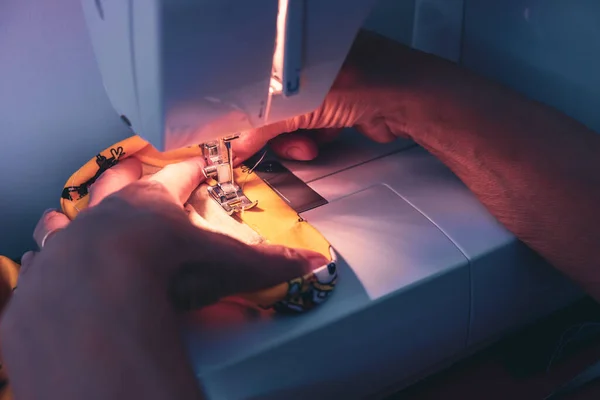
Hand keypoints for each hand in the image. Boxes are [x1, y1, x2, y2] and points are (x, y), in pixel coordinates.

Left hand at [2, 157, 326, 399]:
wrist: (101, 286)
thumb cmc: (165, 263)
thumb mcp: (228, 264)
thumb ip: (270, 262)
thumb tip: (315, 262)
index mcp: (156, 202)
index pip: (181, 175)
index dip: (192, 168)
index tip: (199, 162)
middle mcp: (112, 209)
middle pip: (121, 181)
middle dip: (130, 174)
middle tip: (134, 166)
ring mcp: (76, 232)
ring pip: (74, 208)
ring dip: (80, 205)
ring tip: (80, 204)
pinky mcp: (51, 262)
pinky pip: (44, 246)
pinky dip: (48, 245)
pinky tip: (48, 245)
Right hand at [233, 30, 425, 163]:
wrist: (409, 100)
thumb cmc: (366, 80)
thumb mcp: (302, 104)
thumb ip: (264, 128)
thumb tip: (237, 146)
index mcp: (291, 51)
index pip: (253, 86)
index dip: (245, 114)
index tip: (240, 139)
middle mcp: (304, 67)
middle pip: (270, 109)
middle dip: (277, 133)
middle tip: (282, 145)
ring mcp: (321, 87)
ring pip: (291, 123)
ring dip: (298, 140)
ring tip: (311, 142)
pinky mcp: (334, 107)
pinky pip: (311, 128)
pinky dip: (315, 137)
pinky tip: (328, 136)